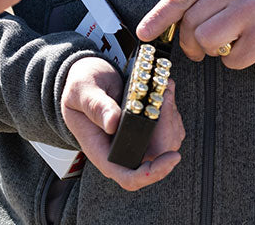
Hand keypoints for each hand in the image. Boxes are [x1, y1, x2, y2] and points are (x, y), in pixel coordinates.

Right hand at [61, 57, 184, 190]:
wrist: (86, 78)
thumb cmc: (81, 88)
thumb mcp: (82, 93)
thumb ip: (96, 107)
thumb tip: (113, 123)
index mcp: (102, 152)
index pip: (130, 177)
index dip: (153, 173)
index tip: (173, 156)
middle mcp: (121, 151)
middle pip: (156, 157)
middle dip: (168, 131)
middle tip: (166, 99)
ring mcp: (135, 140)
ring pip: (166, 141)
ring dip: (171, 117)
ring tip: (164, 90)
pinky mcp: (146, 127)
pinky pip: (168, 127)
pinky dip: (171, 109)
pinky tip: (164, 90)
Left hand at [137, 0, 254, 68]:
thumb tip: (168, 26)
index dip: (159, 16)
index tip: (144, 33)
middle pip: (191, 22)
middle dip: (190, 41)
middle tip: (202, 47)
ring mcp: (251, 10)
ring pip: (205, 41)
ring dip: (211, 51)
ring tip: (228, 43)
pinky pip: (230, 60)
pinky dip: (236, 61)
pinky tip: (250, 47)